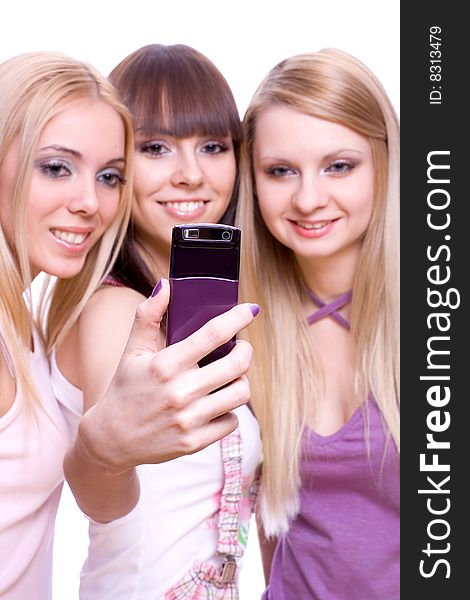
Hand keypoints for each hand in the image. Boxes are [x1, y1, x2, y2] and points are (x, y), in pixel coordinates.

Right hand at [77, 279, 257, 473]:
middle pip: (237, 365)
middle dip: (245, 351)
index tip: (250, 310)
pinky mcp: (195, 442)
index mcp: (165, 365)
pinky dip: (229, 410)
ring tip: (231, 376)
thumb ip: (147, 315)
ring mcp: (188, 420)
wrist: (111, 440)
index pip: (213, 334)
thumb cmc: (125, 388)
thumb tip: (165, 284)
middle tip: (241, 348)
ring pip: (240, 393)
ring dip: (241, 380)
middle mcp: (179, 392)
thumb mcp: (132, 351)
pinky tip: (216, 403)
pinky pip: (232, 421)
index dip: (238, 318)